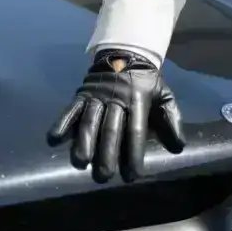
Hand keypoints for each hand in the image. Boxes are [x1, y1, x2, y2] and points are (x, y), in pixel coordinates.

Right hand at [47, 48, 185, 182]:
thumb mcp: (163, 95)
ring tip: (80, 163)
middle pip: (110, 129)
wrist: (125, 53)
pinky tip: (53, 140)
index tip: (133, 175)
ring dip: (83, 142)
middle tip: (104, 177)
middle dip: (106, 154)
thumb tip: (178, 147)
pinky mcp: (81, 94)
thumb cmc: (145, 82)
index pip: (136, 130)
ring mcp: (97, 96)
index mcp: (138, 100)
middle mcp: (116, 99)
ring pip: (89, 121)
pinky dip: (61, 122)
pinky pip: (70, 109)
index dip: (134, 153)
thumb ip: (171, 120)